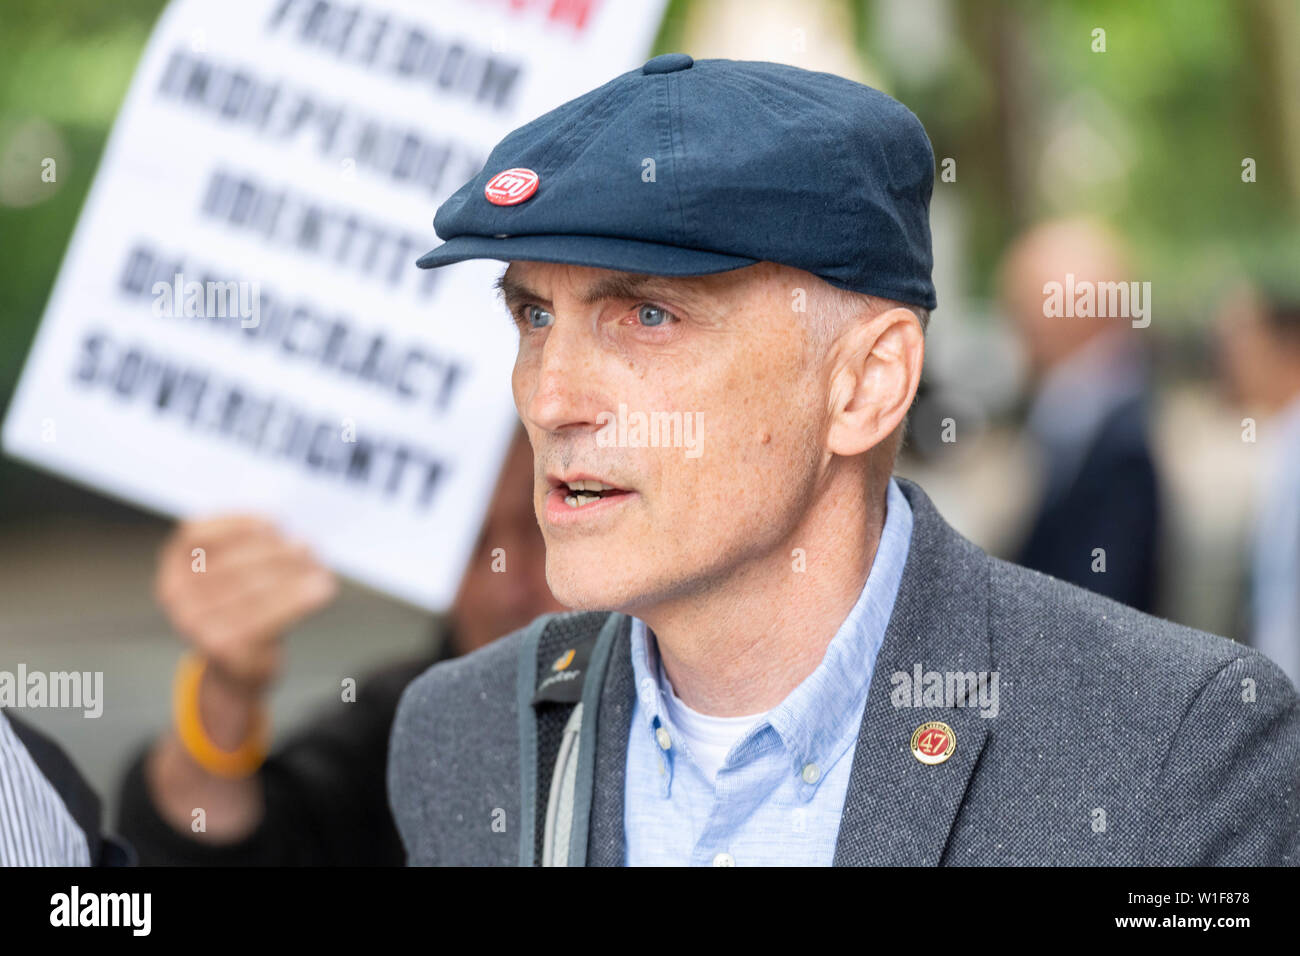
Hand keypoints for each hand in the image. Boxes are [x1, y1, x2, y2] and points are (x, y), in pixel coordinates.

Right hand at [154, 515, 337, 694]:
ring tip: (319, 569)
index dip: (236, 523)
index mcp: (174, 565)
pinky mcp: (220, 647)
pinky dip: (298, 601)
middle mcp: (175, 593)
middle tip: (307, 546)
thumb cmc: (241, 607)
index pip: (196, 533)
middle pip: (231, 563)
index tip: (274, 522)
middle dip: (276, 552)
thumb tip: (298, 540)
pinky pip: (265, 617)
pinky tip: (321, 591)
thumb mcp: (235, 573)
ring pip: (253, 590)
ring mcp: (193, 623)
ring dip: (293, 576)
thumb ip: (252, 548)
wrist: (236, 666)